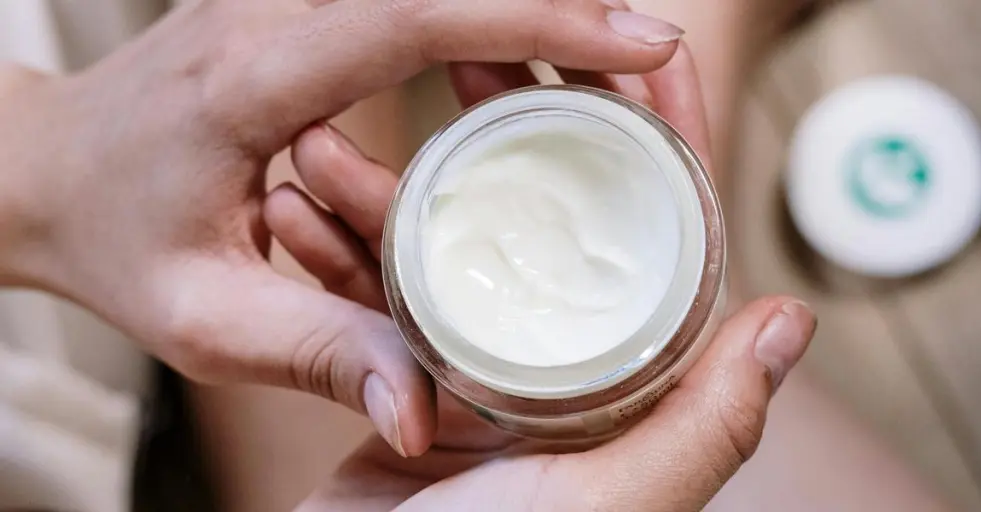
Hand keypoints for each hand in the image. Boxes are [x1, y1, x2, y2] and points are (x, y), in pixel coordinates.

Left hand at [0, 0, 685, 455]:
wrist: (52, 170)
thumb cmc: (118, 240)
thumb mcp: (209, 318)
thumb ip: (323, 354)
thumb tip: (422, 414)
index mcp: (255, 75)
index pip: (415, 16)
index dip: (539, 18)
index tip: (641, 41)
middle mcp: (278, 10)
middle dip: (565, 6)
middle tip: (661, 52)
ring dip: (535, 8)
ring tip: (620, 61)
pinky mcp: (308, 8)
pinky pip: (417, 1)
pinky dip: (491, 18)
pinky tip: (539, 55)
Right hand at [268, 44, 815, 509]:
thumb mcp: (615, 501)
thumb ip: (705, 425)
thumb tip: (794, 317)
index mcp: (619, 384)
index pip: (656, 240)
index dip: (656, 145)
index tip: (637, 56)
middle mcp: (557, 369)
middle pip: (542, 223)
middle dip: (505, 135)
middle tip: (464, 65)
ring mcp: (476, 373)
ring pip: (442, 250)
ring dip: (385, 193)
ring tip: (325, 145)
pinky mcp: (401, 387)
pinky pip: (367, 302)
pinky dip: (330, 258)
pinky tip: (293, 215)